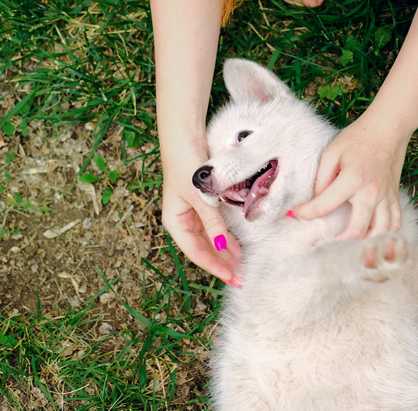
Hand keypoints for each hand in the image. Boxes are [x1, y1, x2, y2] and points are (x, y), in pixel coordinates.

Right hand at [160, 144, 241, 283]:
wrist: (185, 139)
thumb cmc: (187, 166)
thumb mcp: (201, 197)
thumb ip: (213, 222)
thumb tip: (221, 247)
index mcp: (175, 223)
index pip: (196, 253)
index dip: (214, 267)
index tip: (231, 277)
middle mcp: (182, 221)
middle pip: (203, 250)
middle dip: (221, 264)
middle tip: (241, 277)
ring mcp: (192, 214)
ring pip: (210, 241)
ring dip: (225, 253)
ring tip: (242, 265)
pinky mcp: (202, 205)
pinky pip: (214, 228)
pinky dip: (225, 238)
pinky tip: (237, 247)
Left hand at [291, 112, 409, 238]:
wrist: (388, 128)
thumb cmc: (358, 138)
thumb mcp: (332, 153)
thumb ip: (321, 179)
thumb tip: (316, 200)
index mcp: (352, 179)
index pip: (324, 206)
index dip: (306, 212)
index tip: (295, 213)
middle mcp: (371, 192)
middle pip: (356, 230)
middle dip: (337, 242)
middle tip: (322, 245)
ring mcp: (386, 197)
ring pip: (380, 232)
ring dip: (364, 243)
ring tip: (348, 245)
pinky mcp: (394, 197)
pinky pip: (395, 222)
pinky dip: (385, 233)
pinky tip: (371, 235)